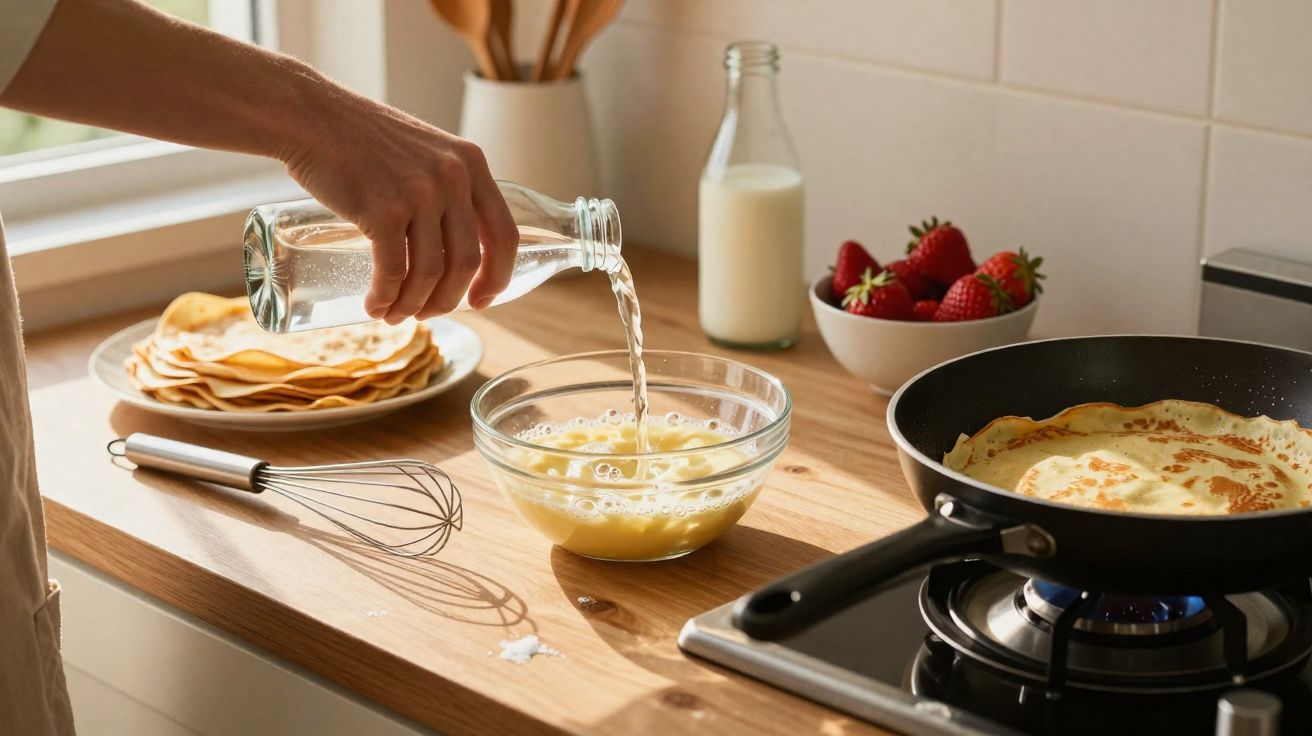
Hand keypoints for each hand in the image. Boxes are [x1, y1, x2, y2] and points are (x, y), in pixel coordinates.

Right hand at [281, 88, 517, 322]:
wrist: (310, 116)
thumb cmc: (361, 138)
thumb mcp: (425, 151)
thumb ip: (445, 187)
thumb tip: (453, 246)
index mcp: (472, 164)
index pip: (505, 234)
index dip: (499, 276)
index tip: (482, 301)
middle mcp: (453, 178)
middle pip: (467, 262)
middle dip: (448, 300)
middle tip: (427, 313)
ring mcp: (419, 194)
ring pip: (430, 273)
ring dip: (413, 305)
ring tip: (395, 314)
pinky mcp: (382, 210)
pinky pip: (393, 271)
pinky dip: (385, 297)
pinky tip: (376, 307)